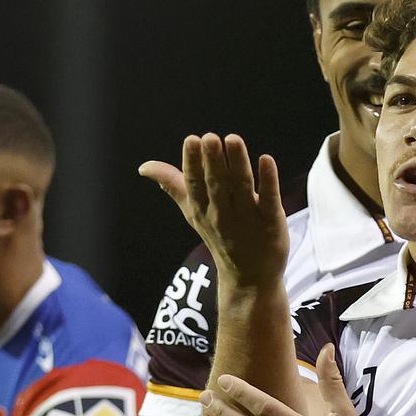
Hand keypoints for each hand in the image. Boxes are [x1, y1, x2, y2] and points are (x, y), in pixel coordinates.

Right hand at [139, 133, 287, 285]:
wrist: (249, 277)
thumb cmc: (220, 236)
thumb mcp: (193, 213)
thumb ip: (173, 185)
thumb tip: (144, 167)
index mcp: (202, 209)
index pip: (194, 184)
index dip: (192, 163)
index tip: (191, 140)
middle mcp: (222, 214)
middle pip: (217, 184)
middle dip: (213, 161)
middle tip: (210, 137)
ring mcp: (248, 219)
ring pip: (241, 187)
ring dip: (237, 163)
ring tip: (233, 139)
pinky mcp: (271, 222)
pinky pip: (269, 200)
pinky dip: (268, 180)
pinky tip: (266, 159)